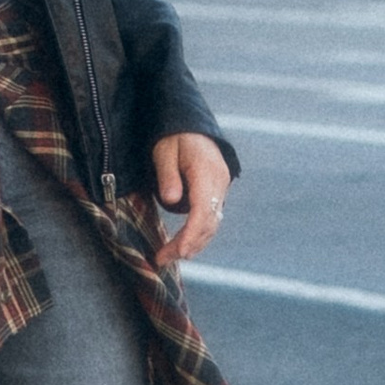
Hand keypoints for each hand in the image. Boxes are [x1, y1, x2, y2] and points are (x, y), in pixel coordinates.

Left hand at [152, 132, 230, 265]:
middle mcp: (219, 182)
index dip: (191, 235)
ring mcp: (221, 188)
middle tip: (163, 259)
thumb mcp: (164, 151)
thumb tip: (171, 199)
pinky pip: (212, 217)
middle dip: (188, 244)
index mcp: (205, 172)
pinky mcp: (218, 191)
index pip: (203, 211)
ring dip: (195, 243)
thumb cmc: (174, 137)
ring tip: (171, 257)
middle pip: (209, 222)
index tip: (177, 252)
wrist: (191, 125)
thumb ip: (168, 175)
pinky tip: (185, 244)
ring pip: (213, 223)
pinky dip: (200, 233)